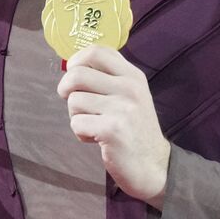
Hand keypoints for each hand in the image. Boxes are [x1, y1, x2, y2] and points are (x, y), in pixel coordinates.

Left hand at [56, 46, 170, 206]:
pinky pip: (77, 123)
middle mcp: (129, 88)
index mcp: (132, 76)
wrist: (154, 167)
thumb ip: (108, 78)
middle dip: (66, 89)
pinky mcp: (112, 130)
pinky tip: (96, 139)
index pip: (96, 51)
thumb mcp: (130, 96)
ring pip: (74, 100)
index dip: (77, 61)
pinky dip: (80, 133)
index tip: (74, 74)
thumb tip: (72, 66)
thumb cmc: (134, 130)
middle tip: (75, 104)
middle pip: (77, 74)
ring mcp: (122, 108)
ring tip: (93, 124)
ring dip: (76, 115)